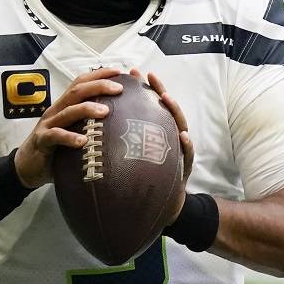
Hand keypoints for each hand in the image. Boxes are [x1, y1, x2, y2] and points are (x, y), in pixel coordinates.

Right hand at [15, 67, 122, 187]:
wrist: (27, 167)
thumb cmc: (56, 148)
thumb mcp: (74, 132)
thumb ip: (90, 124)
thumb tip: (119, 121)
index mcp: (65, 106)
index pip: (81, 83)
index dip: (99, 74)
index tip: (119, 71)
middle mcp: (56, 111)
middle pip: (77, 91)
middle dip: (98, 86)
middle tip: (118, 88)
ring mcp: (48, 125)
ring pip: (68, 111)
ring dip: (87, 109)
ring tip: (106, 112)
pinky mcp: (42, 141)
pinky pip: (55, 136)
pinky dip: (69, 137)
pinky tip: (83, 141)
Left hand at [131, 68, 193, 220]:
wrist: (160, 211)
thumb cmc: (143, 185)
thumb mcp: (131, 162)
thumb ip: (123, 145)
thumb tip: (96, 129)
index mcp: (155, 136)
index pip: (150, 108)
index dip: (143, 90)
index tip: (133, 73)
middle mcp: (169, 140)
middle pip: (166, 111)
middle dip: (160, 91)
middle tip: (149, 77)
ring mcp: (179, 153)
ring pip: (180, 127)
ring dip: (174, 112)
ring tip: (166, 98)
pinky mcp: (184, 170)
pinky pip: (187, 156)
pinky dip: (187, 146)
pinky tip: (184, 137)